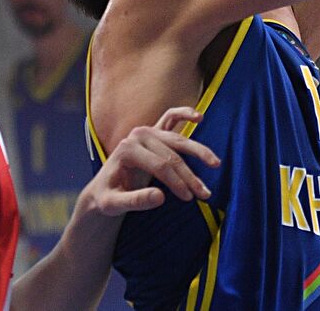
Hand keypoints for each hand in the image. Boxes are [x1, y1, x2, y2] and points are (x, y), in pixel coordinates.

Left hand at [79, 107, 219, 216]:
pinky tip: (199, 117)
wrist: (103, 188)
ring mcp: (147, 131)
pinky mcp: (154, 131)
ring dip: (198, 153)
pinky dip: (185, 114)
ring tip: (216, 164)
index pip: (159, 166)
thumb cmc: (107, 197)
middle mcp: (137, 135)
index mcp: (127, 149)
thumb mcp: (114, 205)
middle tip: (204, 193)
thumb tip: (161, 197)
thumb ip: (135, 201)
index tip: (188, 198)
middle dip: (190, 175)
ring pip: (178, 140)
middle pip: (171, 154)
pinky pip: (171, 118)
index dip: (176, 182)